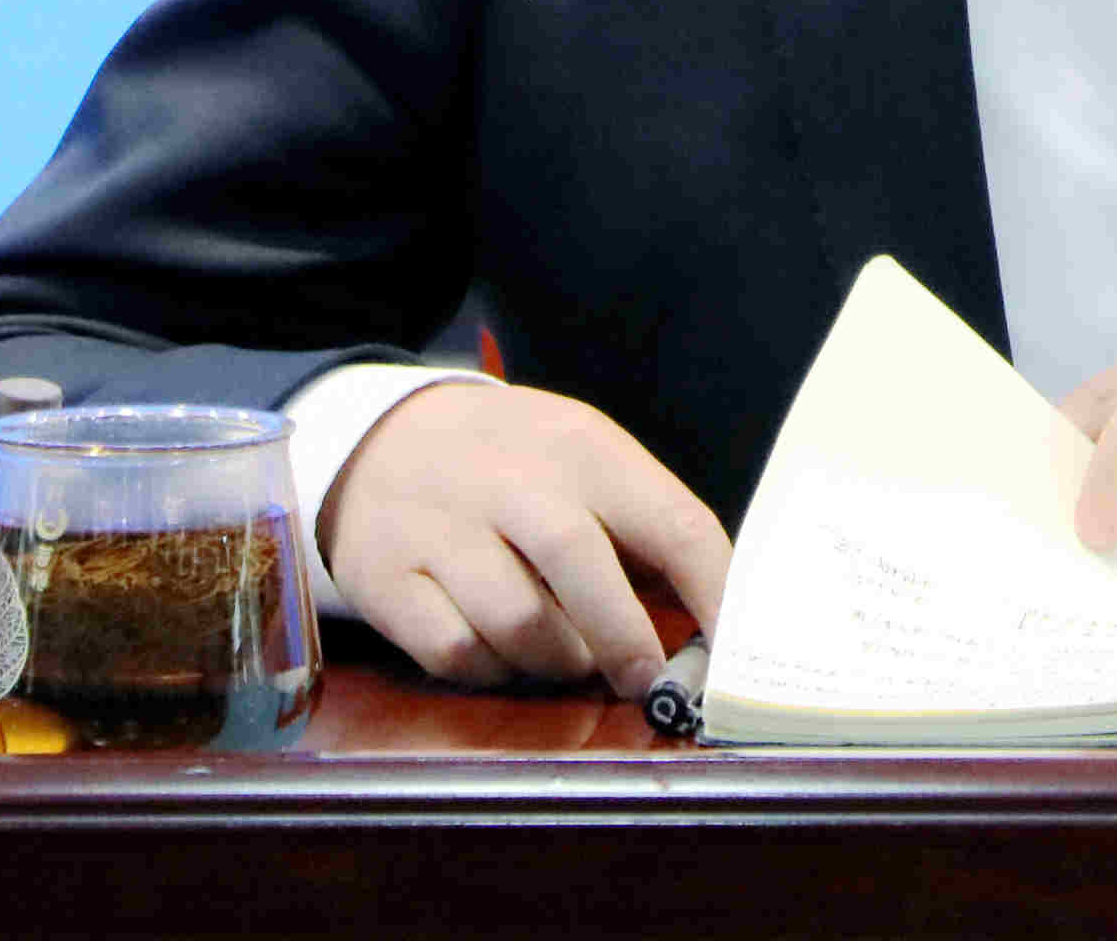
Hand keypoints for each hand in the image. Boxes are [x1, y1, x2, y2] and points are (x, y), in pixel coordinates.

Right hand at [314, 378, 731, 695]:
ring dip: (557, 660)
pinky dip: (490, 669)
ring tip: (566, 653)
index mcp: (582, 448)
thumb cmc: (510, 460)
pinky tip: (500, 651)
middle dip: (626, 641)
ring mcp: (443, 530)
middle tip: (645, 679)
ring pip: (520, 625)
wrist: (380, 436)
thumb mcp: (581, 454)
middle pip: (584, 569)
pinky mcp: (388, 579)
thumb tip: (712, 615)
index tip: (736, 653)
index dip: (716, 596)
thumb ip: (639, 522)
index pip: (674, 523)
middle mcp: (512, 482)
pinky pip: (457, 653)